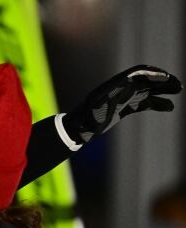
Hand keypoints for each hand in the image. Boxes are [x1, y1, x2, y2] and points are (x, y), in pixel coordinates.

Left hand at [63, 65, 181, 142]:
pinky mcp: (124, 107)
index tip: (165, 77)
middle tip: (178, 85)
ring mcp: (122, 98)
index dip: (151, 73)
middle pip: (144, 80)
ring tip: (178, 91)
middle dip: (162, 81)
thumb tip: (116, 99)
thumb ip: (108, 102)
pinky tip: (169, 107)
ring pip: (146, 90)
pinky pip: (143, 103)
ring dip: (162, 90)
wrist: (77, 128)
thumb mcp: (94, 111)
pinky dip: (156, 103)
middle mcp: (119, 89)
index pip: (136, 74)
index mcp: (113, 86)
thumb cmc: (84, 120)